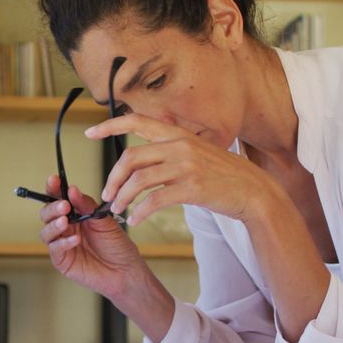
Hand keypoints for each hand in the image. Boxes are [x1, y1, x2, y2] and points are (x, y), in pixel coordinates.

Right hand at [38, 174, 147, 300]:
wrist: (125, 270)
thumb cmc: (117, 246)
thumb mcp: (104, 220)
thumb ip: (86, 205)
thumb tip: (72, 190)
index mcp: (75, 215)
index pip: (58, 199)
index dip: (53, 189)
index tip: (54, 180)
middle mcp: (66, 228)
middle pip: (47, 214)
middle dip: (52, 207)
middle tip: (64, 205)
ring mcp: (62, 244)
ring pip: (46, 231)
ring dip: (53, 224)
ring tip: (65, 221)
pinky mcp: (63, 260)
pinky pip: (55, 249)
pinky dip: (63, 242)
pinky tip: (75, 239)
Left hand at [85, 114, 273, 224]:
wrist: (254, 191)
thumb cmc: (223, 174)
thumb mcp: (198, 149)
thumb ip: (174, 144)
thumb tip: (152, 133)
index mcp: (178, 134)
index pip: (137, 121)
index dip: (110, 126)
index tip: (89, 132)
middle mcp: (180, 146)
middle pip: (130, 157)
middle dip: (113, 178)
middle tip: (107, 194)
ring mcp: (186, 166)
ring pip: (139, 181)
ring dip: (123, 198)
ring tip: (118, 210)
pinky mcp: (192, 188)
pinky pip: (156, 200)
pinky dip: (141, 213)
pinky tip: (136, 221)